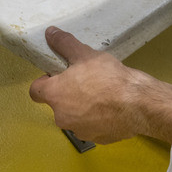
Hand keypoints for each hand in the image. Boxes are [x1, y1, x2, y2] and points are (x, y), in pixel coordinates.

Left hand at [27, 26, 150, 143]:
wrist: (136, 104)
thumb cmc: (108, 78)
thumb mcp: (85, 53)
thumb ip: (63, 43)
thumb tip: (50, 33)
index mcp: (54, 96)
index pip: (35, 91)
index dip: (44, 81)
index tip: (58, 75)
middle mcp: (62, 117)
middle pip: (57, 104)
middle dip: (67, 94)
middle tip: (85, 80)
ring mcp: (80, 130)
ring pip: (75, 117)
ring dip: (82, 107)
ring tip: (101, 94)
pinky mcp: (98, 139)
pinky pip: (92, 126)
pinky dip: (98, 119)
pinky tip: (111, 108)